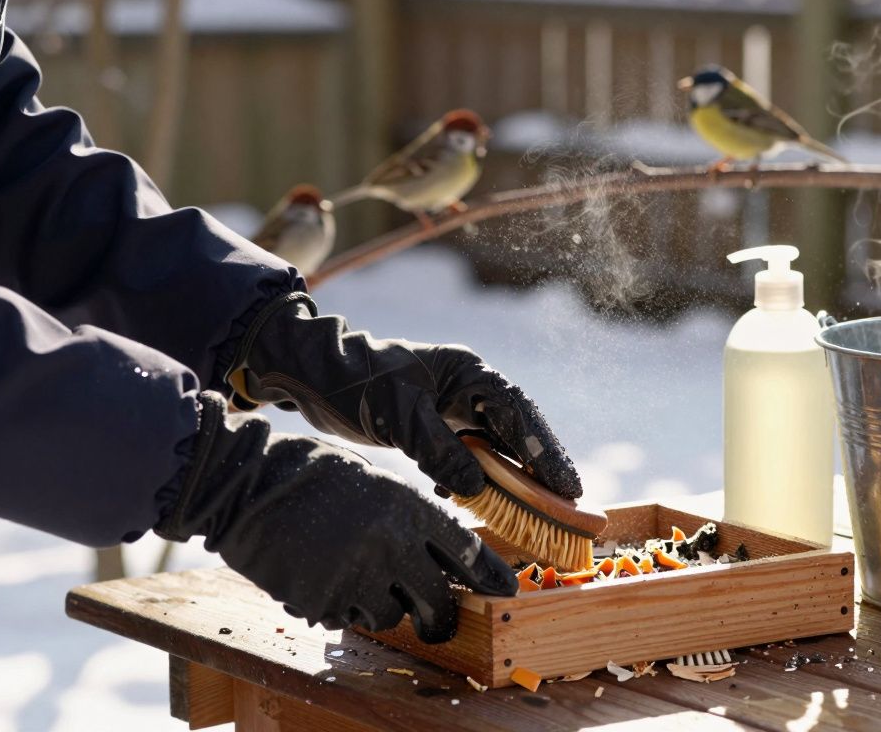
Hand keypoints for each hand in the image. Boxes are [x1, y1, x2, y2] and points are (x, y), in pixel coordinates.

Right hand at [156, 392, 516, 640]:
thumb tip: (440, 557)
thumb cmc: (315, 474)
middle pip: (436, 600)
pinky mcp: (319, 599)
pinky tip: (324, 579)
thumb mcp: (378, 484)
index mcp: (409, 510)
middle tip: (435, 621)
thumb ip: (410, 520)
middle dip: (439, 616)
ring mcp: (354, 575)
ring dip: (383, 606)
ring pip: (390, 614)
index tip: (506, 592)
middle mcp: (390, 545)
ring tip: (360, 581)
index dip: (488, 577)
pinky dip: (341, 607)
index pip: (466, 553)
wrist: (249, 482)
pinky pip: (346, 618)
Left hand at [227, 293, 581, 500]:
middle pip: (516, 429)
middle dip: (540, 465)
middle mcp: (468, 387)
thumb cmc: (356, 384)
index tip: (567, 485)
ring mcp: (453, 407)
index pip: (518, 411)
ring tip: (536, 509)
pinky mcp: (435, 426)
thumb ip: (440, 450)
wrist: (312, 376)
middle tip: (567, 503)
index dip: (545, 449)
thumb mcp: (399, 416)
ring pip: (495, 444)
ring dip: (511, 476)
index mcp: (468, 372)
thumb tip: (478, 488)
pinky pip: (469, 454)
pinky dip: (476, 478)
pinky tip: (474, 500)